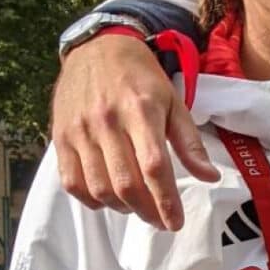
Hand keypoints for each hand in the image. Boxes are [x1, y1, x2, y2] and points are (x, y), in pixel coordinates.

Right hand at [52, 33, 218, 230]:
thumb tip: (210, 177)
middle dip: (147, 211)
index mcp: (141, 111)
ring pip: (98, 187)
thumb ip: (190, 143)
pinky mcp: (60, 136)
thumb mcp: (174, 102)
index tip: (175, 222)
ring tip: (138, 207)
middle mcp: (107, 121)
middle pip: (125, 183)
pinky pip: (72, 182)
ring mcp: (79, 130)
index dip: (166, 200)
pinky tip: (109, 198)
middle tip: (160, 220)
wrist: (98, 47)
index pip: (153, 167)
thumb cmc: (142, 78)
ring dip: (121, 208)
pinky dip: (91, 199)